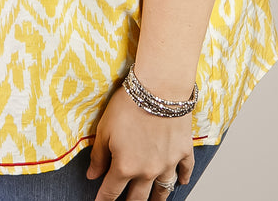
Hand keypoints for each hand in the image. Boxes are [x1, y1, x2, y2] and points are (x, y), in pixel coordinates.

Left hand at [87, 86, 193, 200]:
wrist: (159, 87)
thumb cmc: (129, 104)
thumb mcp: (104, 128)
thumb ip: (99, 155)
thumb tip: (92, 175)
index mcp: (125, 166)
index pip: (111, 192)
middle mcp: (147, 171)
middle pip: (138, 198)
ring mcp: (167, 163)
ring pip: (162, 190)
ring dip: (157, 198)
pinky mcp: (183, 151)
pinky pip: (185, 171)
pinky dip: (183, 179)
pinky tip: (180, 182)